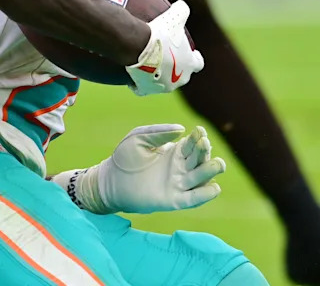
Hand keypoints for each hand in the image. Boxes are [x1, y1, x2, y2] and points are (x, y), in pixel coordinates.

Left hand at [53, 124, 224, 213]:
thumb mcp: (139, 138)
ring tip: (218, 163)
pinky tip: (214, 187)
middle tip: (204, 143)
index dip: (198, 138)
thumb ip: (158, 133)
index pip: (192, 145)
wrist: (110, 181)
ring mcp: (178, 184)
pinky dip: (205, 194)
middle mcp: (180, 168)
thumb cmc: (123, 158)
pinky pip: (194, 198)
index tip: (200, 131)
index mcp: (174, 152)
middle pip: (200, 159)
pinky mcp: (174, 200)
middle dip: (205, 151)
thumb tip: (181, 129)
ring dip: (211, 171)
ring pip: (201, 178)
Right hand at [125, 0, 203, 95]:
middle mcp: (179, 79)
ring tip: (147, 66)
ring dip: (157, 75)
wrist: (137, 48)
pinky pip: (141, 88)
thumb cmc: (160, 34)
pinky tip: (132, 77)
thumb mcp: (174, 16)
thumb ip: (181, 10)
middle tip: (166, 58)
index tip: (190, 53)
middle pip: (181, 76)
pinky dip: (138, 84)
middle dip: (175, 69)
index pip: (197, 63)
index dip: (194, 58)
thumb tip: (182, 5)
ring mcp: (162, 86)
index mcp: (189, 64)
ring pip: (161, 82)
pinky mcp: (145, 89)